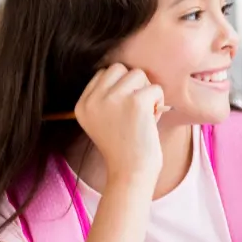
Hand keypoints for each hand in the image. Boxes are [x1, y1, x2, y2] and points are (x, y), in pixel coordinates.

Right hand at [74, 63, 167, 182]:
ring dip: (147, 92)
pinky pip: (155, 88)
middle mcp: (93, 100)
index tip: (125, 111)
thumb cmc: (124, 148)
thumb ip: (106, 98)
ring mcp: (113, 99)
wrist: (131, 172)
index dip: (121, 87)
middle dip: (134, 84)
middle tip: (138, 109)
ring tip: (146, 115)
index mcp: (82, 105)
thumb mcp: (103, 121)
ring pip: (138, 74)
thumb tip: (128, 72)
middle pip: (119, 68)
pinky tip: (153, 119)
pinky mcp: (135, 102)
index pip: (103, 74)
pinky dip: (160, 102)